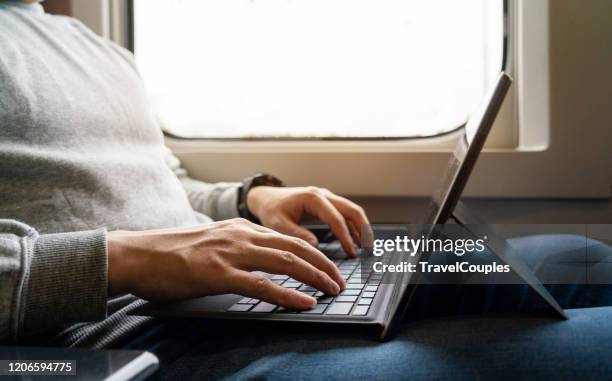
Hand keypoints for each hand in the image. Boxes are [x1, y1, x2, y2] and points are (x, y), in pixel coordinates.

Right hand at [107, 218, 344, 308]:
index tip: (329, 267)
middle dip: (324, 265)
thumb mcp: (210, 243)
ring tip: (333, 290)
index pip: (287, 237)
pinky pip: (262, 285)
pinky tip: (304, 303)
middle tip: (341, 281)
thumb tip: (258, 266)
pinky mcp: (218, 273)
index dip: (313, 253)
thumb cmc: (169, 254)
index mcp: (239, 227)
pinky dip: (288, 295)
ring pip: (286, 262)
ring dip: (315, 277)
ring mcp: (230, 252)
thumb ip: (235, 249)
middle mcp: (240, 234)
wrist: (137, 254)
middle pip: (295, 247)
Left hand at [246, 186, 370, 256]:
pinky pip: (345, 213)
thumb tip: (315, 246)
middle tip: (369, 249)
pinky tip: (356, 240)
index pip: (336, 218)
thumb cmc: (271, 210)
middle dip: (363, 229)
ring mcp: (326, 198)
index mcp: (312, 198)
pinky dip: (353, 226)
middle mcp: (323, 195)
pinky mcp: (326, 203)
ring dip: (361, 227)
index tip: (351, 252)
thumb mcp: (277, 224)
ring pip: (351, 210)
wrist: (266, 198)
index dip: (345, 236)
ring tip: (366, 247)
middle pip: (351, 210)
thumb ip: (296, 233)